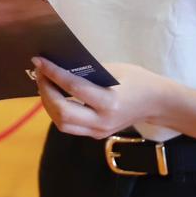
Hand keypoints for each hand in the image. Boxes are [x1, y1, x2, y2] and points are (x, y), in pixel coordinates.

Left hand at [32, 57, 178, 139]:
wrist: (156, 103)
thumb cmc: (137, 80)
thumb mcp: (114, 69)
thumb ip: (88, 70)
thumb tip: (59, 65)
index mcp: (110, 102)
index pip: (73, 88)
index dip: (53, 73)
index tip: (39, 61)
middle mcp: (102, 121)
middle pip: (62, 112)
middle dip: (46, 91)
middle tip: (39, 73)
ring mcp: (99, 132)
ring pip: (62, 123)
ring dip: (48, 103)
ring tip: (44, 84)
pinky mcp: (96, 135)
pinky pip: (69, 126)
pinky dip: (57, 111)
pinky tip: (53, 95)